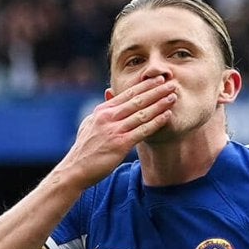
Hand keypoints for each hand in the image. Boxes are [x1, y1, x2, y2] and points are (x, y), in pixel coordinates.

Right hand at [56, 76, 176, 189]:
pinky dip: (156, 122)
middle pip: (137, 100)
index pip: (127, 94)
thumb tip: (109, 97)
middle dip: (156, 90)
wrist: (75, 169)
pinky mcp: (120, 144)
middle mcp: (108, 117)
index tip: (157, 79)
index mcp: (102, 111)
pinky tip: (167, 116)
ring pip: (142, 113)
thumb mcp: (90, 124)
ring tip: (173, 97)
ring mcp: (114, 130)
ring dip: (159, 104)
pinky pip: (142, 130)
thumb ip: (102, 111)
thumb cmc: (85, 149)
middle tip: (171, 83)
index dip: (144, 85)